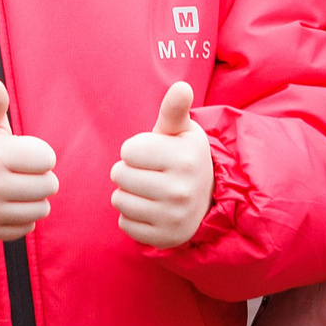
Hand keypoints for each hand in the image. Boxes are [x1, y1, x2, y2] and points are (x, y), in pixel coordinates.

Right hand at [0, 80, 56, 241]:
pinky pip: (26, 228)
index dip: (39, 153)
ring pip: (41, 209)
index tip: (23, 152)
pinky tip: (8, 203)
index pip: (47, 159)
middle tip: (22, 170)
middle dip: (40, 175)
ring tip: (17, 186)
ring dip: (35, 197)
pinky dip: (22, 216)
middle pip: (48, 186)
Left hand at [112, 82, 214, 248]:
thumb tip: (181, 87)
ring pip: (119, 200)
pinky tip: (150, 209)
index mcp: (186, 158)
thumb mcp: (182, 131)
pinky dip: (131, 216)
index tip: (152, 154)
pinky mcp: (164, 238)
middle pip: (120, 175)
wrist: (206, 200)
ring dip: (127, 193)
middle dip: (128, 171)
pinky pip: (124, 224)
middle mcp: (182, 190)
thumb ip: (175, 109)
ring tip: (147, 190)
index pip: (128, 150)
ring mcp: (174, 217)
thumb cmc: (183, 157)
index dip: (135, 150)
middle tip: (148, 173)